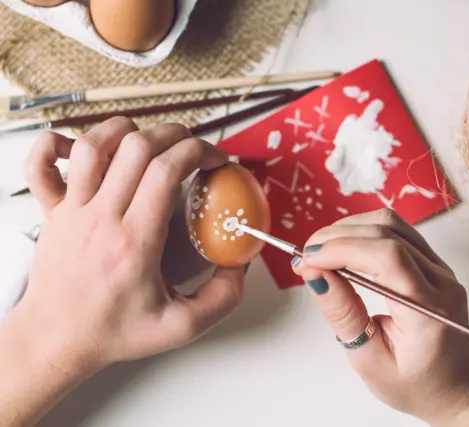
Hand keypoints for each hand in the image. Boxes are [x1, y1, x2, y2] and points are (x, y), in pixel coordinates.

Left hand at [16, 117, 243, 369]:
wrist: (57, 339)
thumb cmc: (113, 332)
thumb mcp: (181, 327)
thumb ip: (222, 298)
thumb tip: (240, 265)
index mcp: (135, 241)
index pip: (167, 171)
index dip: (199, 152)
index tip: (216, 161)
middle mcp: (101, 218)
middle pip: (137, 147)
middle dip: (175, 134)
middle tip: (193, 147)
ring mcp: (72, 211)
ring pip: (94, 145)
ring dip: (126, 129)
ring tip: (149, 139)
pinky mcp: (51, 212)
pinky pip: (41, 163)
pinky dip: (58, 143)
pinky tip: (84, 148)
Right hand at [291, 209, 468, 424]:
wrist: (458, 387)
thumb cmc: (416, 384)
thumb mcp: (370, 362)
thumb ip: (343, 316)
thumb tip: (315, 275)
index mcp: (428, 312)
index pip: (386, 257)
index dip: (342, 248)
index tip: (307, 260)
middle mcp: (441, 282)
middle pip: (387, 233)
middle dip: (338, 236)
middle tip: (306, 256)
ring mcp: (441, 268)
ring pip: (392, 224)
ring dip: (350, 228)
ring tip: (321, 250)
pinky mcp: (434, 262)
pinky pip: (398, 231)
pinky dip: (364, 232)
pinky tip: (344, 247)